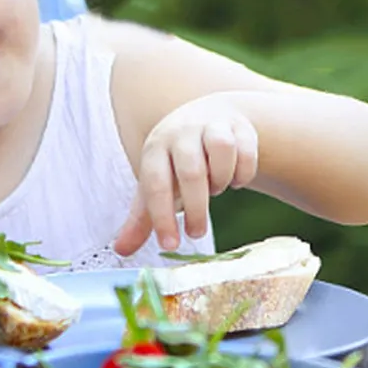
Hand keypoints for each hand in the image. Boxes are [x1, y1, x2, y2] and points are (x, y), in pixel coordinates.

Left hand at [113, 97, 259, 256]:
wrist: (206, 118)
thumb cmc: (175, 162)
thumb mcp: (156, 184)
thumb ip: (141, 218)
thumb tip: (121, 250)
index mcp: (156, 147)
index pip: (156, 183)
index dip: (162, 216)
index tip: (171, 244)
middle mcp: (182, 132)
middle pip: (192, 171)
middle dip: (196, 209)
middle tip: (196, 233)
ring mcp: (213, 124)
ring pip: (222, 149)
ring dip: (221, 179)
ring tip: (216, 189)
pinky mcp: (240, 125)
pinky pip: (247, 149)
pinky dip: (244, 172)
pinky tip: (236, 180)